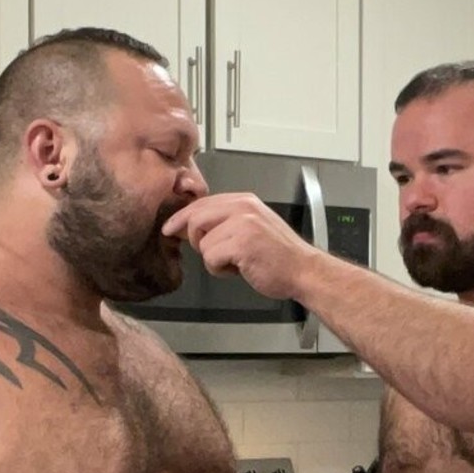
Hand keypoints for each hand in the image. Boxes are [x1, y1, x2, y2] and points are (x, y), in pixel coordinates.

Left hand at [162, 194, 317, 299]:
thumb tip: (194, 227)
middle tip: (215, 254)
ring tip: (237, 263)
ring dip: (214, 260)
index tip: (170, 228)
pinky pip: (211, 258)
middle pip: (196, 218)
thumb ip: (227, 222)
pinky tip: (239, 269)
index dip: (182, 218)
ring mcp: (242, 224)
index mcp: (244, 201)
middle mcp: (242, 207)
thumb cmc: (279, 256)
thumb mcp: (253, 227)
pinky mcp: (241, 243)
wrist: (303, 270)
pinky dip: (221, 270)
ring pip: (203, 243)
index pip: (202, 204)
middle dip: (196, 240)